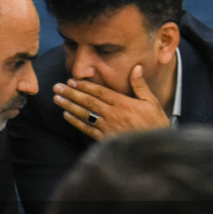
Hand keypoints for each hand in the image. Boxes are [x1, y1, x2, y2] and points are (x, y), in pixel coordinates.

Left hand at [53, 65, 169, 139]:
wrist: (154, 146)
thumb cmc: (155, 122)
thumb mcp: (152, 101)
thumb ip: (140, 85)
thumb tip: (136, 68)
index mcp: (123, 103)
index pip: (99, 92)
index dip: (84, 86)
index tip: (72, 81)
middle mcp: (112, 114)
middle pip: (88, 101)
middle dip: (71, 93)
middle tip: (57, 87)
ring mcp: (107, 127)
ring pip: (84, 114)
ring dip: (69, 105)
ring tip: (57, 98)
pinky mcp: (105, 138)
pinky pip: (87, 128)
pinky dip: (75, 122)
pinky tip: (66, 115)